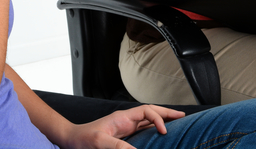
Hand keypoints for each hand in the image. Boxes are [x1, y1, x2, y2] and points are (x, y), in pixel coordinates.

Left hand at [63, 105, 184, 148]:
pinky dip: (154, 128)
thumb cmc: (82, 139)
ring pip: (148, 120)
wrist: (72, 140)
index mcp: (122, 117)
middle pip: (150, 112)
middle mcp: (125, 120)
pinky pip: (143, 129)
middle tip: (183, 116)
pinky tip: (161, 133)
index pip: (146, 111)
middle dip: (166, 113)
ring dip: (162, 120)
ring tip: (177, 122)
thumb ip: (117, 146)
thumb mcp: (99, 142)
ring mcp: (125, 127)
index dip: (158, 118)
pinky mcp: (123, 135)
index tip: (164, 131)